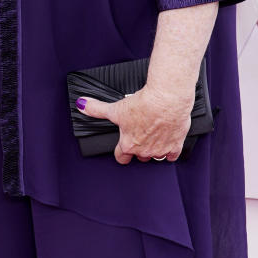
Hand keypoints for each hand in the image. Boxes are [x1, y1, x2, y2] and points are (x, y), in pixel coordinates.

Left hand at [76, 86, 191, 164]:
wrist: (166, 100)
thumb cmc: (143, 105)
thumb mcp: (115, 107)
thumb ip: (97, 109)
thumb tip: (82, 105)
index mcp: (128, 145)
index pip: (121, 157)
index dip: (121, 152)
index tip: (123, 147)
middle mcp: (144, 151)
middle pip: (139, 157)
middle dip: (139, 148)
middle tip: (140, 136)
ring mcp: (160, 150)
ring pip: (155, 157)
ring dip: (154, 150)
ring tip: (153, 137)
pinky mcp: (175, 145)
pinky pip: (172, 156)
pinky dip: (170, 151)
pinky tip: (168, 142)